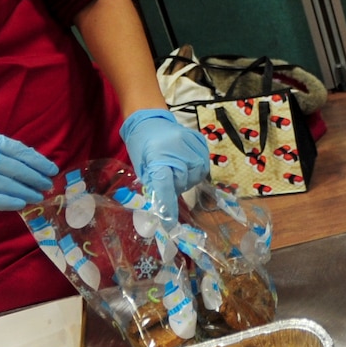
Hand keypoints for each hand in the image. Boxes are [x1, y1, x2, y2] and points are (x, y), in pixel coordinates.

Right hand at [0, 131, 57, 212]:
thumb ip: (3, 153)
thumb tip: (36, 166)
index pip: (17, 149)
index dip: (36, 160)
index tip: (51, 170)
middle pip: (12, 166)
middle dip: (34, 177)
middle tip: (47, 185)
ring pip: (3, 183)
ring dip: (24, 191)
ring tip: (38, 196)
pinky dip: (8, 201)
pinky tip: (21, 204)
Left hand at [120, 108, 207, 227]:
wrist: (150, 120)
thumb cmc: (141, 146)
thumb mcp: (142, 168)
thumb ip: (154, 186)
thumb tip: (163, 209)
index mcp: (158, 157)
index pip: (165, 188)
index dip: (168, 208)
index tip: (169, 226)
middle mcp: (178, 150)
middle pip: (183, 182)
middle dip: (176, 186)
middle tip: (167, 179)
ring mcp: (192, 144)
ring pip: (197, 176)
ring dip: (187, 178)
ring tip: (176, 169)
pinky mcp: (200, 141)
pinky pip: (204, 164)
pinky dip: (195, 169)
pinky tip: (185, 162)